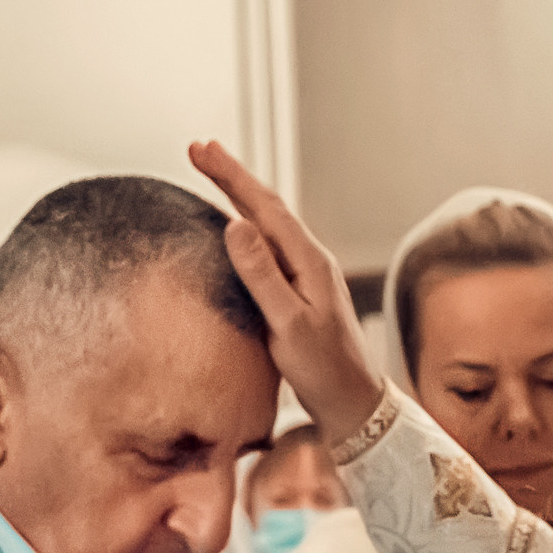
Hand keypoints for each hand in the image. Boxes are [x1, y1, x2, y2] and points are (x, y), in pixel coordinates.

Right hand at [188, 141, 387, 440]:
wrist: (354, 404)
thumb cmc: (323, 371)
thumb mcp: (288, 325)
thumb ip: (263, 276)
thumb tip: (236, 225)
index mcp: (310, 262)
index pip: (265, 207)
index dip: (231, 175)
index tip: (200, 149)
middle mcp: (311, 261)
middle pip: (267, 207)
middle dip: (231, 176)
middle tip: (198, 148)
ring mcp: (308, 275)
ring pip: (269, 224)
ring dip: (240, 197)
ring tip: (213, 173)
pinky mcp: (302, 291)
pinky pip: (271, 247)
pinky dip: (249, 227)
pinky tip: (238, 226)